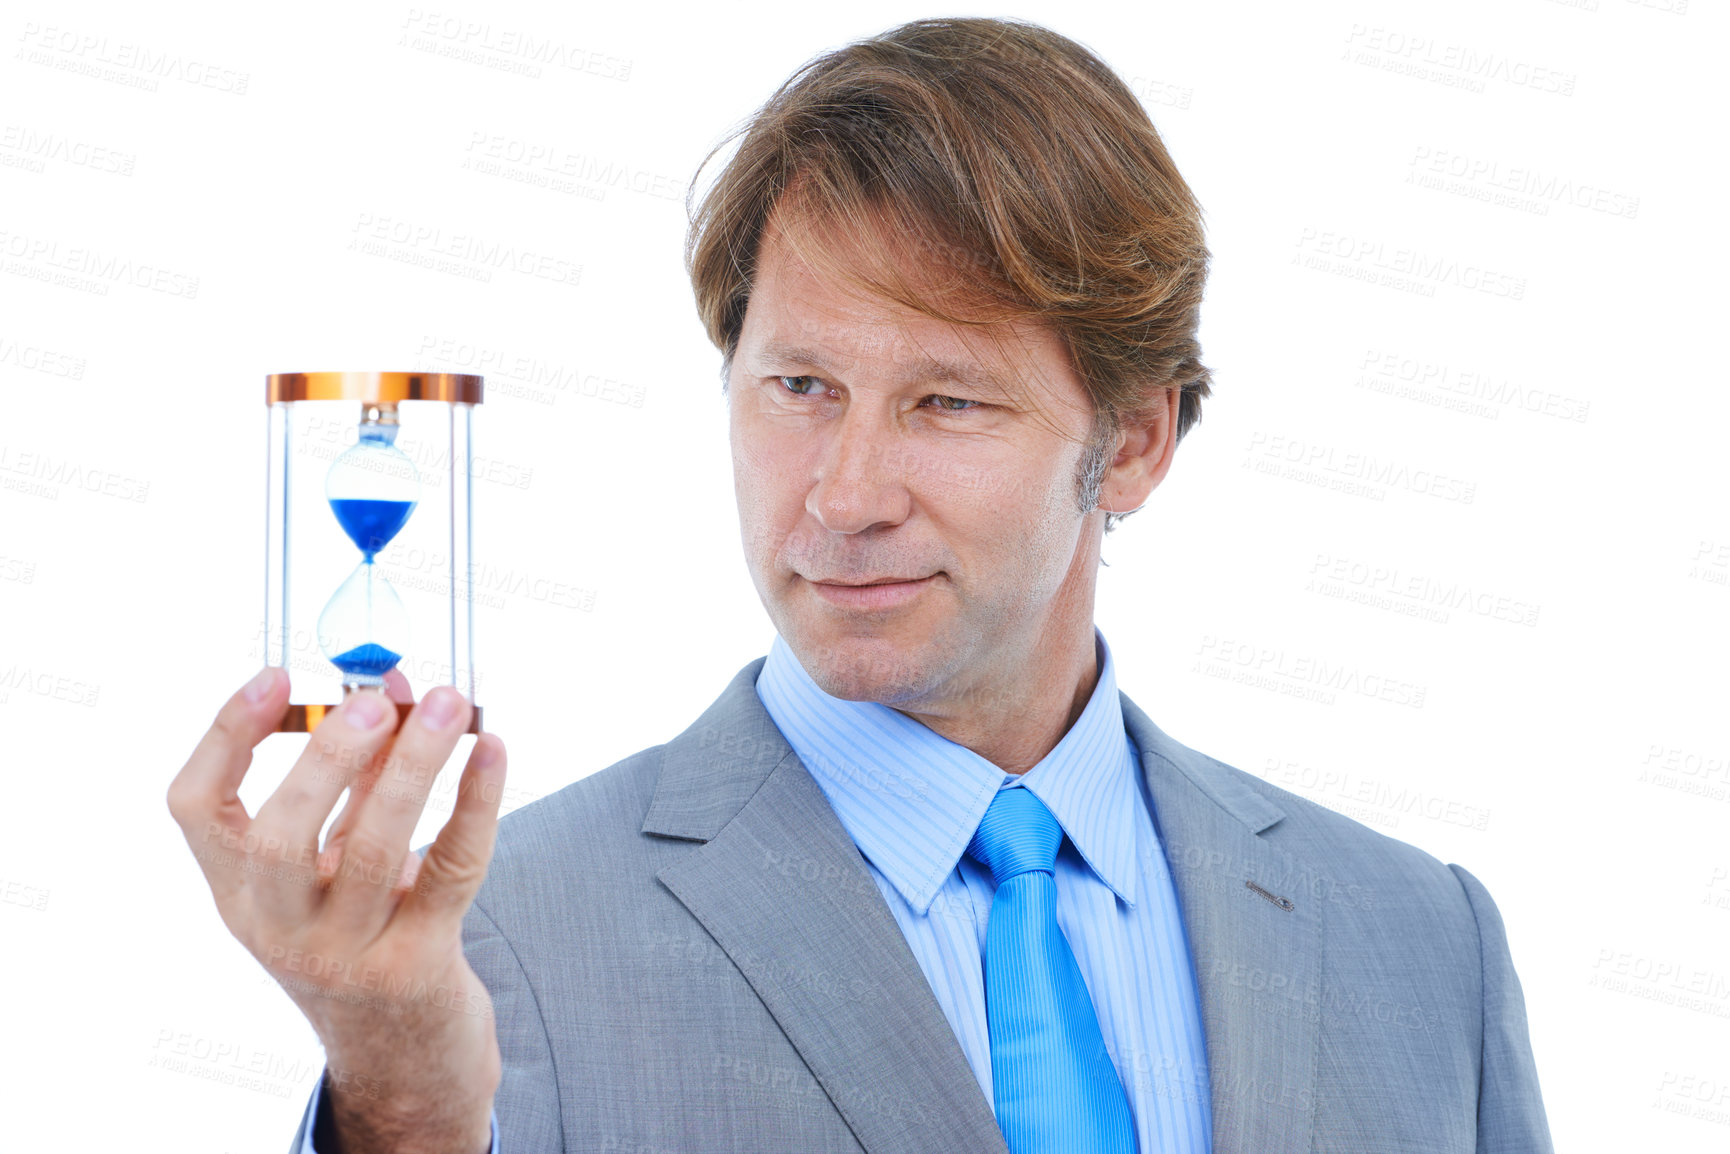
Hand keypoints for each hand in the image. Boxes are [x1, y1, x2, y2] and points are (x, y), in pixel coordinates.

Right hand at [167, 667, 504, 1153]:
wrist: (403, 1047)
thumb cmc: (367, 926)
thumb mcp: (339, 856)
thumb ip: (362, 772)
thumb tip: (397, 681)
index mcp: (239, 890)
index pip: (197, 807)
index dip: (228, 736)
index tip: (278, 676)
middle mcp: (276, 927)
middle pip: (278, 838)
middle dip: (327, 758)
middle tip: (374, 699)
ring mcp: (343, 954)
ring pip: (370, 851)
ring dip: (412, 767)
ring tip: (446, 703)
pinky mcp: (415, 964)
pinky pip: (448, 872)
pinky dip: (475, 805)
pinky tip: (492, 750)